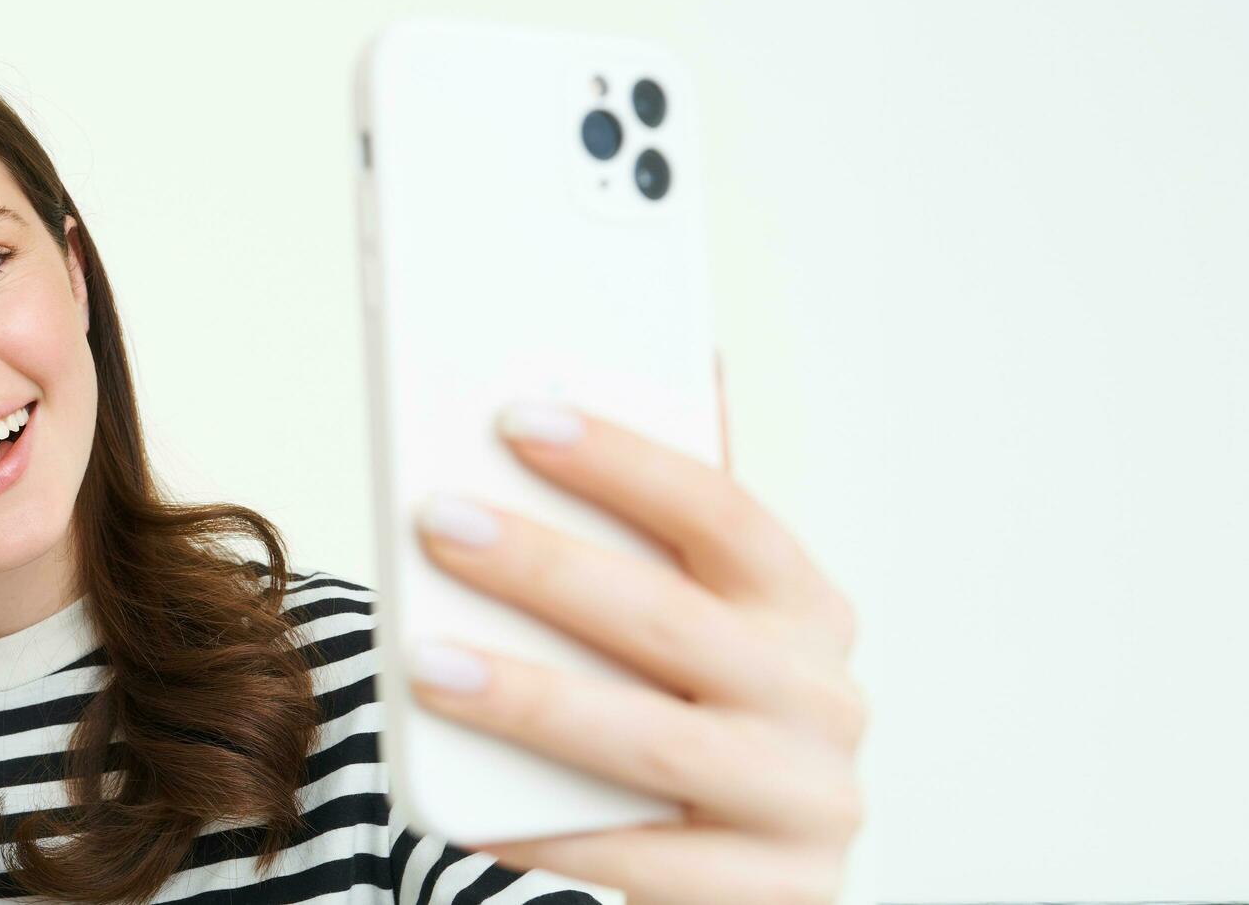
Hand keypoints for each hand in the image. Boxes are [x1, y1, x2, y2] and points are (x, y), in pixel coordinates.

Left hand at [406, 402, 864, 904]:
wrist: (746, 884)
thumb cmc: (691, 724)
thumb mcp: (694, 629)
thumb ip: (655, 535)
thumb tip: (593, 395)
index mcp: (807, 611)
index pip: (724, 512)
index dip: (623, 461)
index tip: (517, 417)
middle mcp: (824, 702)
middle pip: (673, 622)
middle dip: (546, 569)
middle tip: (439, 524)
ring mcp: (806, 805)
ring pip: (652, 744)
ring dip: (529, 700)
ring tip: (424, 665)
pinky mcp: (773, 896)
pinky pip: (637, 860)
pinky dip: (543, 832)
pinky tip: (464, 807)